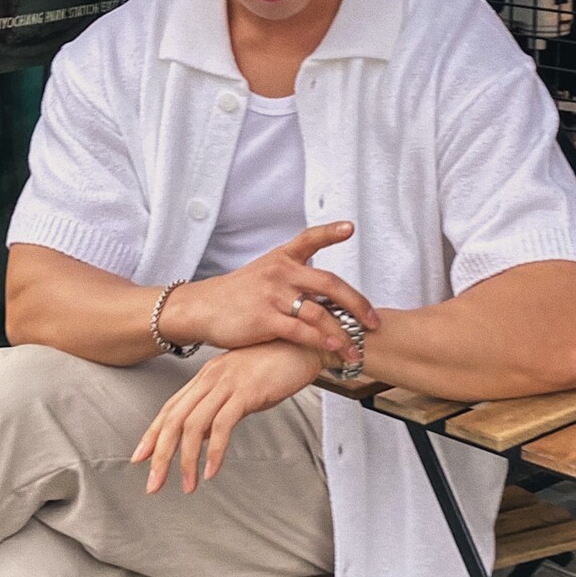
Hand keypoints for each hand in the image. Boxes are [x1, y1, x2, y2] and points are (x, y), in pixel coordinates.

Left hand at [130, 340, 322, 494]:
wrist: (306, 344)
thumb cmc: (278, 364)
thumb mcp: (242, 387)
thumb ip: (221, 408)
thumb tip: (203, 437)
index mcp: (207, 376)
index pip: (171, 408)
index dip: (153, 434)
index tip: (141, 458)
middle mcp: (211, 378)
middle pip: (174, 419)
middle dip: (160, 454)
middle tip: (154, 483)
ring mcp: (227, 383)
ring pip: (193, 425)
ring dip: (186, 460)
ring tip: (188, 485)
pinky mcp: (247, 391)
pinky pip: (222, 425)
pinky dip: (214, 451)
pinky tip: (212, 470)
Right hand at [159, 222, 378, 362]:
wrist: (202, 308)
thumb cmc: (236, 294)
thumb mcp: (264, 273)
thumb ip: (294, 278)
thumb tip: (328, 293)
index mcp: (282, 258)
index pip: (309, 238)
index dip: (330, 233)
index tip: (350, 228)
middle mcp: (280, 272)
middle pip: (329, 283)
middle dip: (357, 304)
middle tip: (374, 320)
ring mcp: (273, 295)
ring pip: (319, 312)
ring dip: (343, 333)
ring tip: (357, 347)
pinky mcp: (265, 319)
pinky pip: (301, 331)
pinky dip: (321, 340)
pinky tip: (334, 348)